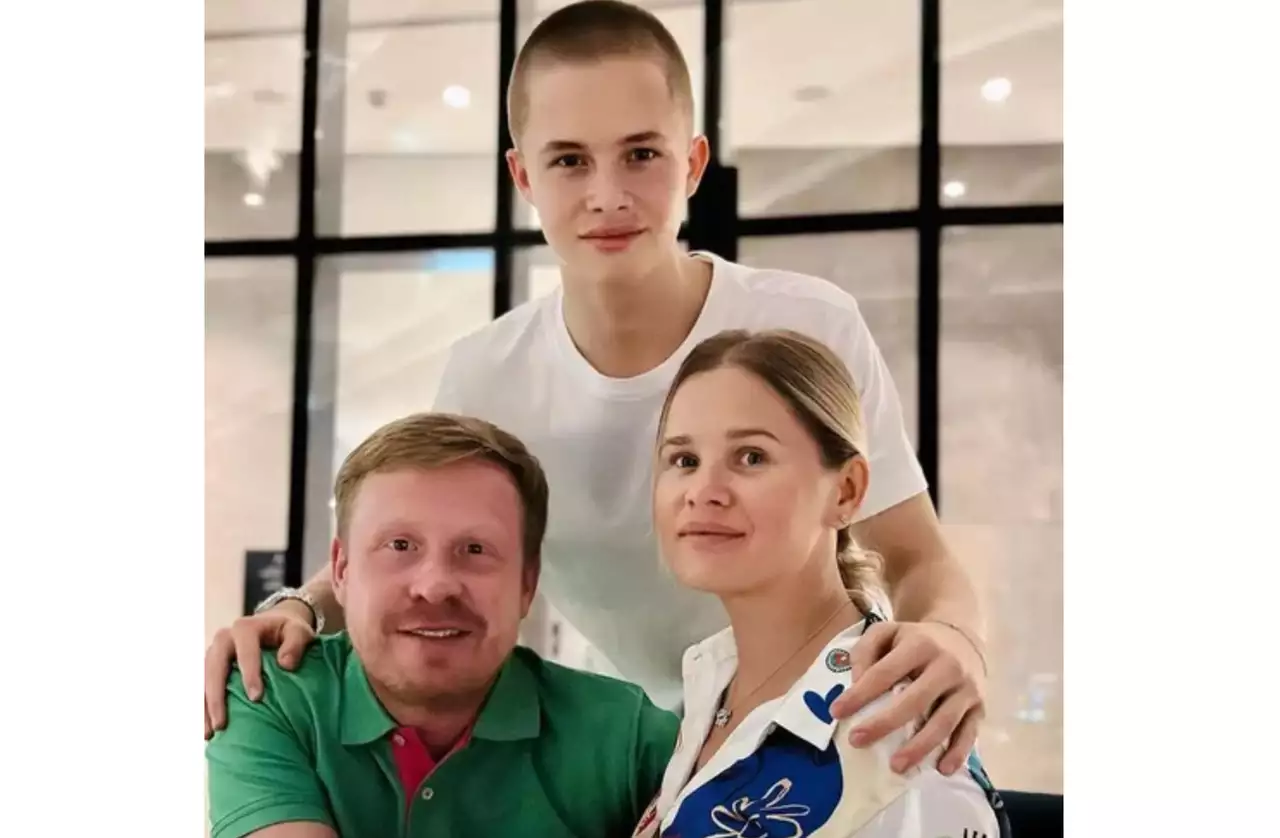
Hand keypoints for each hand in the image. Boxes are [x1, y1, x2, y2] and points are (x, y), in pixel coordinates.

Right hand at [204, 599, 316, 738]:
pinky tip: (206, 729)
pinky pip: (202, 688)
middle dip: (216, 697)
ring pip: (203, 681)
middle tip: (222, 724)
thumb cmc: (287, 630)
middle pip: (214, 668)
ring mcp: (213, 653)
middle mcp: (224, 639)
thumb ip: (296, 643)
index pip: (245, 652)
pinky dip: (203, 708)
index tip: (256, 698)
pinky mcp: (210, 666)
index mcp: (245, 628)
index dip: (249, 674)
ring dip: (204, 707)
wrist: (273, 624)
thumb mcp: (299, 630)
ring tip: (209, 734)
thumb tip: (286, 664)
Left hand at [830, 620, 985, 775]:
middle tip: (857, 741)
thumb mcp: (887, 632)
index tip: (837, 712)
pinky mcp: (980, 707)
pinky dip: (957, 753)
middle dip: (884, 723)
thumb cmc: (916, 641)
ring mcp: (966, 688)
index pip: (885, 672)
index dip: (860, 694)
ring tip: (895, 766)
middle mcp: (946, 665)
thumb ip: (865, 651)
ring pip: (944, 722)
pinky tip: (941, 768)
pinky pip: (970, 733)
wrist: (962, 638)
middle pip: (915, 700)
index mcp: (919, 644)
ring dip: (919, 746)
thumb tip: (855, 684)